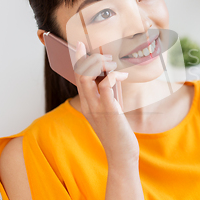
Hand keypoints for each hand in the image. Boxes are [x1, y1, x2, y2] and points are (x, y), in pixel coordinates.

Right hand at [73, 41, 139, 167]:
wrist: (121, 155)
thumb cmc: (118, 132)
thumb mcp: (110, 110)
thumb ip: (107, 94)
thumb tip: (111, 75)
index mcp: (86, 104)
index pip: (78, 78)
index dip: (77, 61)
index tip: (79, 47)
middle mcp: (88, 104)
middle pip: (78, 74)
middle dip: (80, 57)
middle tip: (82, 44)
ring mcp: (96, 107)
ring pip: (87, 77)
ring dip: (98, 64)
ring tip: (111, 62)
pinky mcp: (109, 110)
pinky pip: (106, 85)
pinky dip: (113, 75)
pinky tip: (122, 75)